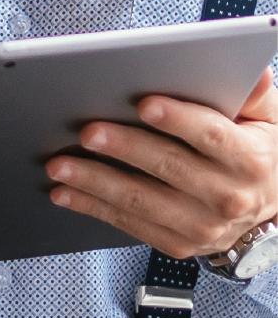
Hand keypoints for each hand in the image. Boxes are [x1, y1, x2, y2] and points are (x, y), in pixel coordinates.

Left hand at [45, 67, 277, 258]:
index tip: (144, 104)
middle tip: (86, 132)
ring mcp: (202, 227)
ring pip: (141, 200)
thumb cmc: (260, 151)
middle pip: (168, 167)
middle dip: (123, 148)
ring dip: (95, 182)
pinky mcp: (178, 245)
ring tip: (60, 164)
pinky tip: (65, 193)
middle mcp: (227, 198)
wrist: (269, 207)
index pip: (210, 136)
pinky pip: (129, 224)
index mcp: (250, 160)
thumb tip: (255, 71)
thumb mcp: (269, 119)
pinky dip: (93, 207)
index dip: (177, 119)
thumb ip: (257, 94)